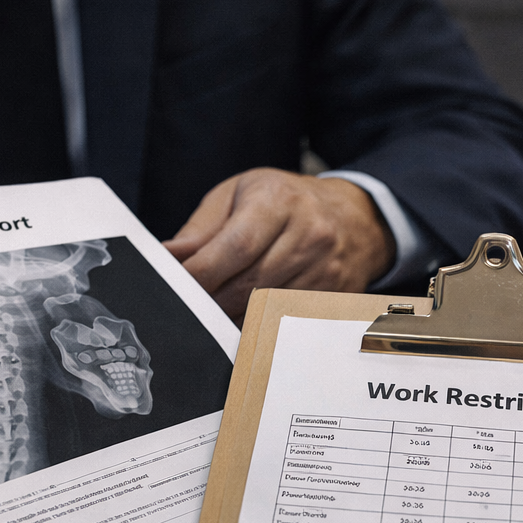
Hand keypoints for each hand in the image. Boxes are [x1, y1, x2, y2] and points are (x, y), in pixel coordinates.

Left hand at [163, 168, 393, 317]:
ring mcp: (326, 270)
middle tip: (186, 308)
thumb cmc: (285, 203)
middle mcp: (309, 234)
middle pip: (249, 285)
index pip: (235, 247)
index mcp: (279, 201)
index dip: (201, 274)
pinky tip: (242, 320)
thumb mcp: (239, 195)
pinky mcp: (334, 297)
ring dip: (231, 319)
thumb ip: (201, 229)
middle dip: (211, 302)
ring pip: (266, 310)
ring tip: (211, 314)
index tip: (176, 288)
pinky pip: (286, 322)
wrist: (354, 217)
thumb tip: (168, 258)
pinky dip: (257, 327)